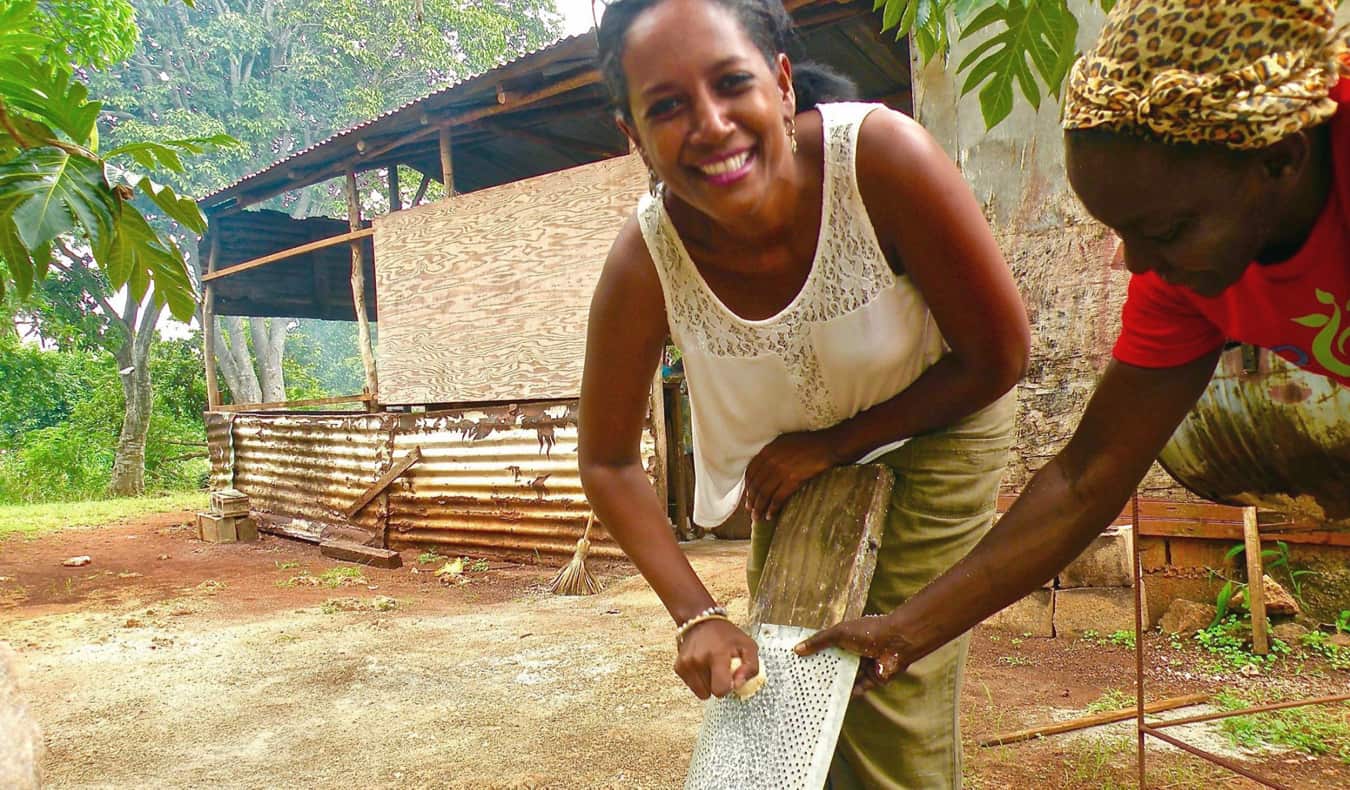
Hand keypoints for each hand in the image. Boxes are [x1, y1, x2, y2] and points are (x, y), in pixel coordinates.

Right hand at [675, 618, 759, 699]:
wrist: (701, 620)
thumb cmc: (727, 635)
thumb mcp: (748, 646)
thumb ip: (751, 668)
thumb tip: (738, 685)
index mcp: (716, 655)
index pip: (720, 690)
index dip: (728, 687)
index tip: (731, 678)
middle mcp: (697, 660)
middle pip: (711, 692)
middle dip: (718, 684)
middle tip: (722, 669)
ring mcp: (686, 664)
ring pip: (701, 691)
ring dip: (708, 682)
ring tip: (712, 666)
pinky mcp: (679, 667)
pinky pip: (692, 686)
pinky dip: (699, 679)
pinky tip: (703, 665)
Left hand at [744, 430, 840, 521]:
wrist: (825, 446)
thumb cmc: (807, 443)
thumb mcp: (783, 442)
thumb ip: (771, 453)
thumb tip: (763, 468)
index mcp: (767, 451)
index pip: (750, 473)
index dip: (747, 487)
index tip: (746, 496)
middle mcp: (770, 461)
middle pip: (756, 485)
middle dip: (751, 500)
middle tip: (750, 510)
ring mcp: (780, 471)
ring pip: (764, 493)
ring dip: (759, 507)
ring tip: (757, 517)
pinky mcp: (792, 480)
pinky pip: (778, 498)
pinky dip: (772, 508)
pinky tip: (770, 516)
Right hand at [794, 613, 912, 696]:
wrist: (897, 641)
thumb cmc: (868, 631)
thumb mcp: (839, 633)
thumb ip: (819, 642)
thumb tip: (797, 650)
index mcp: (846, 638)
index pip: (827, 648)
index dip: (814, 655)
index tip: (799, 664)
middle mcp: (854, 652)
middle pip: (836, 665)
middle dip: (823, 673)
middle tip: (804, 683)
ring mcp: (864, 666)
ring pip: (847, 678)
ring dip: (835, 685)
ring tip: (816, 694)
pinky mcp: (873, 679)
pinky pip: (859, 688)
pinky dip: (849, 693)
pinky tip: (834, 699)